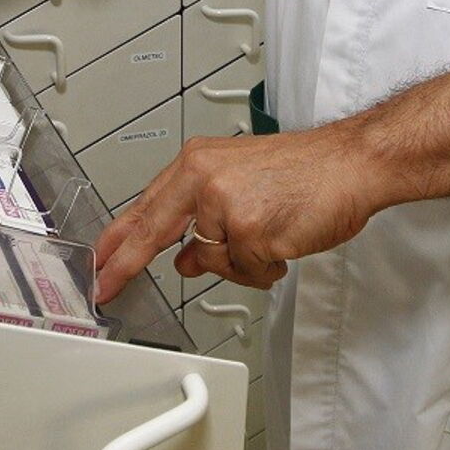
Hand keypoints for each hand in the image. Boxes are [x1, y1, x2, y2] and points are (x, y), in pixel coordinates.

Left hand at [92, 127, 379, 302]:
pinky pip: (246, 271)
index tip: (97, 262)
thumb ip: (203, 220)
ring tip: (271, 232)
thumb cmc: (305, 171)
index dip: (117, 240)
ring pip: (211, 262)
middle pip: (152, 232)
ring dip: (241, 262)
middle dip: (127, 264)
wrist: (352, 163)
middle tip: (105, 286)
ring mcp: (226, 205)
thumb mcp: (240, 184)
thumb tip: (185, 259)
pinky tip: (285, 239)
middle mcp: (204, 179)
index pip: (145, 207)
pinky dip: (266, 267)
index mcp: (197, 162)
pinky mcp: (252, 231)